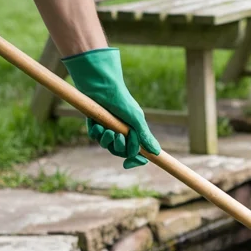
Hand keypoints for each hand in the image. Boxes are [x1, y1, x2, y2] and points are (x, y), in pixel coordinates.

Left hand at [62, 48, 159, 168]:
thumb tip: (156, 152)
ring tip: (106, 129)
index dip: (134, 159)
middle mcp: (122, 130)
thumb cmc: (121, 101)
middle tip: (118, 137)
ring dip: (107, 140)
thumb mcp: (136, 119)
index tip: (129, 163)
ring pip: (107, 145)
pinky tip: (96, 123)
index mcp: (134, 130)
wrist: (102, 86)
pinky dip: (96, 132)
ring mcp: (108, 127)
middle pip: (121, 151)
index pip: (136, 151)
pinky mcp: (95, 123)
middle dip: (119, 147)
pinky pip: (95, 136)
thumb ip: (144, 136)